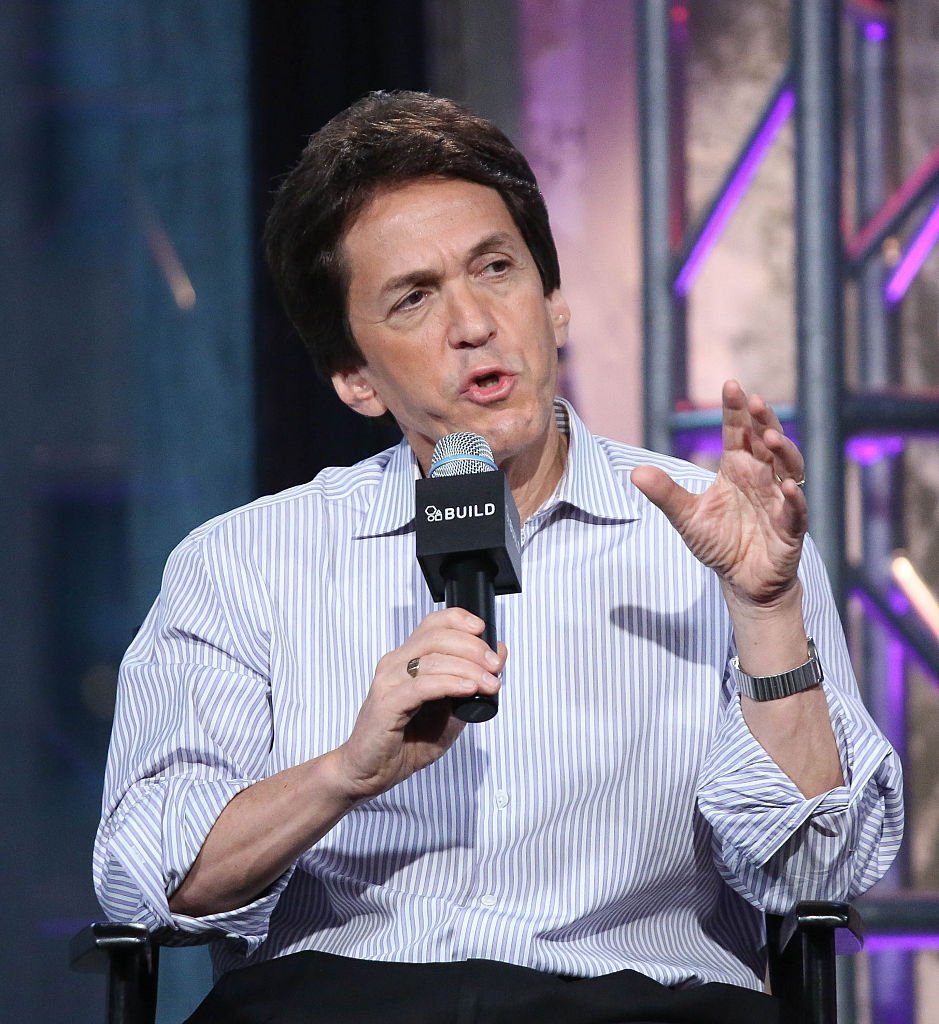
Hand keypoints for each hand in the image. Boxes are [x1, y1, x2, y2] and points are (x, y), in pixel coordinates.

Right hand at [335, 608, 505, 801]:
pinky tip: (469, 689)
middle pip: (436, 636)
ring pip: (432, 659)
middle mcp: (395, 664)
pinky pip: (422, 686)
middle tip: (494, 665)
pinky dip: (450, 684)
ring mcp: (388, 682)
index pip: (433, 624)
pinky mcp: (386, 704)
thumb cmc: (407, 743)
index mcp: (407, 659)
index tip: (484, 630)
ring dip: (468, 668)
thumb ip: (471, 684)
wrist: (371, 772)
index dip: (460, 620)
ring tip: (489, 683)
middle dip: (472, 647)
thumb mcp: (450, 711)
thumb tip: (499, 656)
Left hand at [630, 380, 807, 609]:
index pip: (738, 433)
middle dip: (762, 420)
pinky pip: (795, 510)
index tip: (731, 385)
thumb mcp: (686, 516)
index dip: (736, 410)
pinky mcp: (791, 528)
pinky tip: (786, 487)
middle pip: (766, 442)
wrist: (742, 580)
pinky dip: (793, 498)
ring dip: (782, 451)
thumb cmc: (719, 541)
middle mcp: (762, 477)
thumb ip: (665, 493)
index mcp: (738, 468)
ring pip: (788, 468)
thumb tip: (635, 472)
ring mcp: (779, 500)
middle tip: (754, 401)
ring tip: (770, 436)